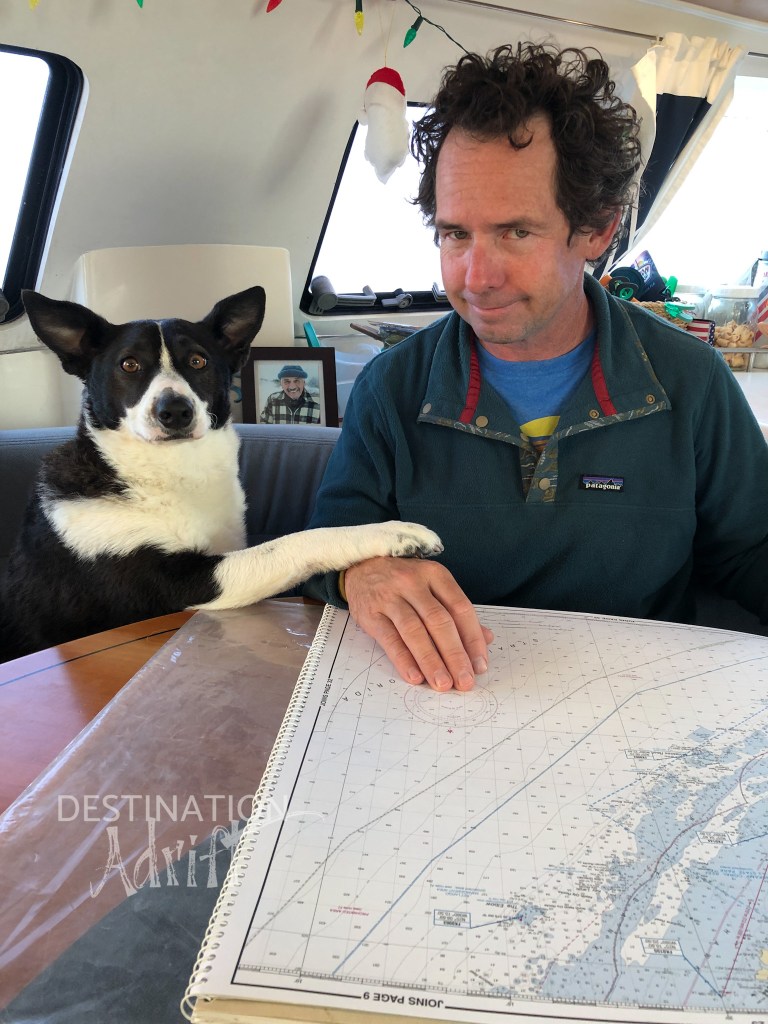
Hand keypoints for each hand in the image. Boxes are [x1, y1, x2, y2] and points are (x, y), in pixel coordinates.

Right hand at [343, 557, 492, 691]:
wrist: (362, 565)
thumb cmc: (404, 580)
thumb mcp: (432, 585)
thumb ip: (457, 611)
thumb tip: (486, 638)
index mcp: (435, 575)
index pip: (460, 608)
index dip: (473, 639)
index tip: (480, 665)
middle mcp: (413, 583)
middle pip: (439, 621)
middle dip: (454, 655)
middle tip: (465, 681)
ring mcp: (390, 597)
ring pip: (414, 631)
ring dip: (431, 661)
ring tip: (442, 683)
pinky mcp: (370, 613)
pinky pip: (389, 639)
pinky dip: (404, 659)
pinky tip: (415, 676)